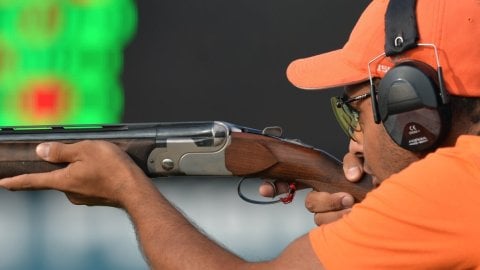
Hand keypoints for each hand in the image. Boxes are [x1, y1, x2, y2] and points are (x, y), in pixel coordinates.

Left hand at [0, 140, 150, 207]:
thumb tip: (41, 151)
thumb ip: (61, 151)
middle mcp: (70, 192)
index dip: (16, 181)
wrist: (136, 191)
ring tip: (101, 160)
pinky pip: (88, 184)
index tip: (3, 183)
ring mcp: (84, 197)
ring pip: (74, 179)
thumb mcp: (85, 150)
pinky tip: (106, 170)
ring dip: (81, 170)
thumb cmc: (113, 169)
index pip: (33, 181)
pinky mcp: (96, 198)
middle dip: (64, 166)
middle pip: (58, 177)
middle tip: (82, 154)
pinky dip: (93, 176)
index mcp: (63, 180)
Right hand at [259, 140, 365, 225]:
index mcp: (317, 179)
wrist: (382, 193)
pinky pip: (332, 231)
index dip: (275, 187)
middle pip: (311, 203)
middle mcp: (321, 197)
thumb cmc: (369, 179)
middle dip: (327, 201)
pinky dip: (342, 224)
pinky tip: (352, 217)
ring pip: (321, 219)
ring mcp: (330, 213)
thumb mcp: (360, 163)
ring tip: (355, 208)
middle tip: (346, 198)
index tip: (266, 189)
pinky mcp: (339, 226)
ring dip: (339, 214)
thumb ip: (353, 163)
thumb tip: (351, 175)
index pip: (289, 183)